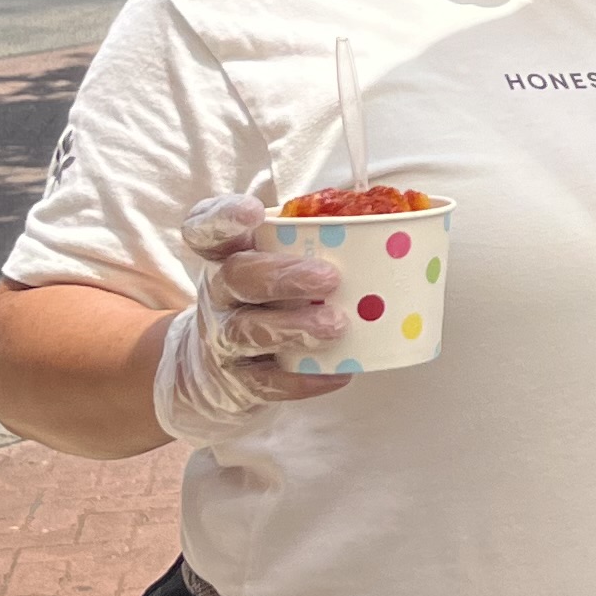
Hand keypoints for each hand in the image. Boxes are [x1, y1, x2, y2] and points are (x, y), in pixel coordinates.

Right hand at [150, 194, 350, 432]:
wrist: (212, 371)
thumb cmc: (261, 303)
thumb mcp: (270, 266)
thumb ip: (311, 245)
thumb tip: (386, 233)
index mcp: (228, 255)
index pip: (208, 228)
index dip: (224, 218)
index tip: (252, 213)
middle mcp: (220, 295)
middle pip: (236, 277)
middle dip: (283, 276)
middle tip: (329, 278)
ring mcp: (222, 340)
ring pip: (248, 331)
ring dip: (294, 327)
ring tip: (335, 326)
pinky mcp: (236, 383)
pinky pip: (267, 382)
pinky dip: (303, 379)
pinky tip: (338, 372)